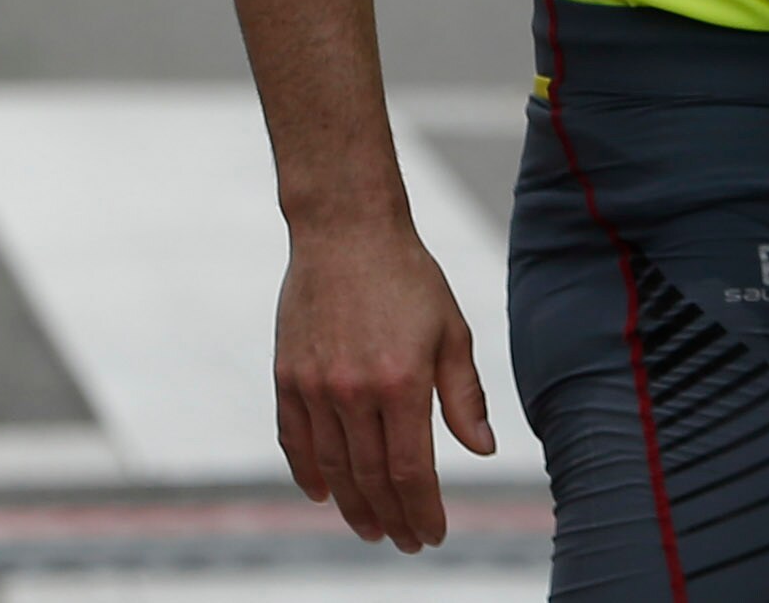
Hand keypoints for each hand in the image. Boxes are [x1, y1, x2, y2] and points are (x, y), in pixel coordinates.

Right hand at [272, 213, 497, 551]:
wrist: (345, 228)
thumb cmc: (407, 276)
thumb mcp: (450, 330)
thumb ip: (464, 395)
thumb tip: (481, 449)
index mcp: (401, 382)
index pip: (411, 472)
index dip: (422, 510)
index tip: (432, 534)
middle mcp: (353, 390)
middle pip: (371, 478)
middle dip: (391, 518)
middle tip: (403, 541)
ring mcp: (315, 384)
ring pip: (332, 466)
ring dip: (351, 506)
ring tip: (369, 528)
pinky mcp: (287, 373)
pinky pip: (294, 438)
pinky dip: (306, 471)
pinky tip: (321, 493)